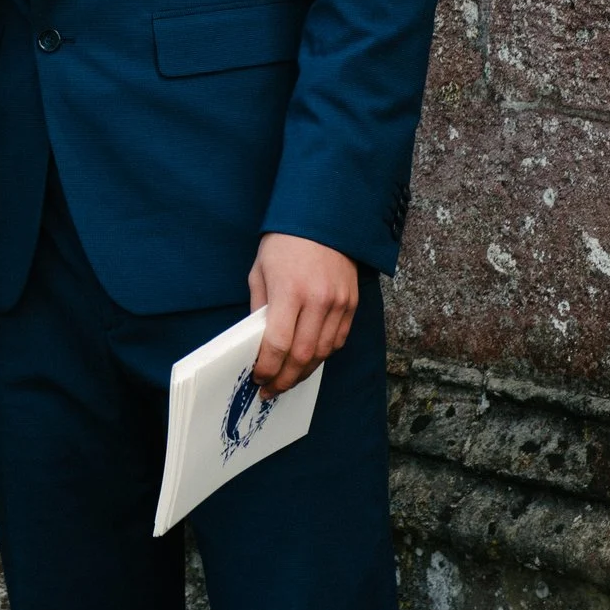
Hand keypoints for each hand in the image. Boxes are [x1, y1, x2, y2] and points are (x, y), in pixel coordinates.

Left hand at [247, 233, 357, 397]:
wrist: (324, 219)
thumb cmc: (285, 243)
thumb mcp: (260, 271)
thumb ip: (259, 308)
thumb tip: (258, 342)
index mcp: (290, 290)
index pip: (278, 343)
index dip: (267, 367)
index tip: (257, 377)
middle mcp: (318, 300)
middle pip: (302, 355)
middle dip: (285, 379)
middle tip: (270, 390)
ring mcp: (339, 303)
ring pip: (323, 353)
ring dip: (304, 372)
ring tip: (287, 380)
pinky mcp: (352, 304)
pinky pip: (338, 340)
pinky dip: (323, 355)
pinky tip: (308, 360)